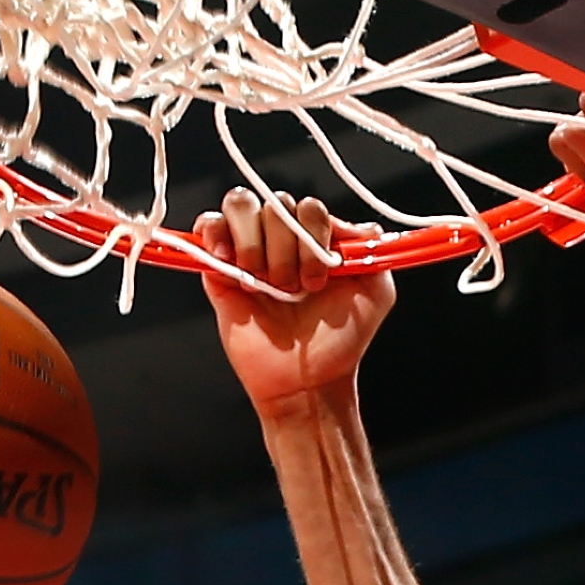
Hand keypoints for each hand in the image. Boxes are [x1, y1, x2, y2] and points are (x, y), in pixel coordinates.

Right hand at [194, 190, 393, 416]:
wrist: (306, 380)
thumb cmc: (339, 342)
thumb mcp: (376, 293)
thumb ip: (371, 248)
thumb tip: (355, 222)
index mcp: (315, 240)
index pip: (309, 207)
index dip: (315, 236)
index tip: (320, 280)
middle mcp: (282, 239)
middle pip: (276, 203)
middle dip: (289, 248)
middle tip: (295, 289)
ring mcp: (248, 250)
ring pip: (242, 204)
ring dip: (256, 244)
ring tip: (266, 283)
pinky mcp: (218, 267)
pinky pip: (209, 223)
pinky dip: (218, 234)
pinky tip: (233, 263)